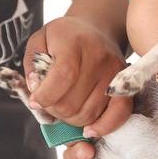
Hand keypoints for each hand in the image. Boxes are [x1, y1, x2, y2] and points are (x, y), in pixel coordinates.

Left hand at [24, 15, 131, 132]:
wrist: (95, 29)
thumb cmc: (63, 37)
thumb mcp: (40, 41)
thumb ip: (32, 64)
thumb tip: (35, 89)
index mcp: (74, 42)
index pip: (63, 76)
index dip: (46, 96)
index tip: (35, 101)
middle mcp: (98, 56)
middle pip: (73, 102)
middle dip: (54, 110)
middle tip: (49, 103)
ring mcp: (114, 72)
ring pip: (89, 113)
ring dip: (71, 119)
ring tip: (64, 107)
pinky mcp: (124, 85)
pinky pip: (118, 114)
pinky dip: (103, 126)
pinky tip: (88, 129)